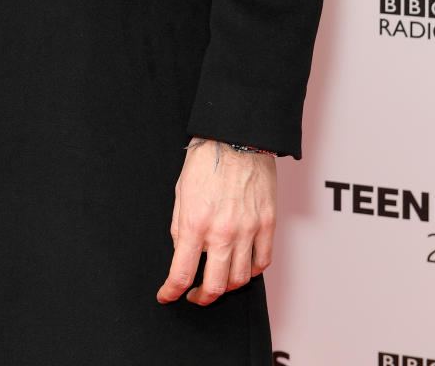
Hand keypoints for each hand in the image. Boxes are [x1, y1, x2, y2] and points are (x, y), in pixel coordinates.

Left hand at [156, 139, 275, 306]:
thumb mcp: (180, 192)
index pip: (182, 273)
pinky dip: (252, 271)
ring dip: (227, 287)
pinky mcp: (268, 224)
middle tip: (195, 295)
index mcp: (196, 223)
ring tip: (218, 280)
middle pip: (215, 286)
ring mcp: (248, 230)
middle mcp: (223, 232)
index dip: (171, 291)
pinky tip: (242, 266)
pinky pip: (262, 262)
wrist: (236, 136)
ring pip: (241, 279)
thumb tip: (182, 252)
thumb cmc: (206, 160)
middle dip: (202, 298)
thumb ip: (180, 227)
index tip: (167, 296)